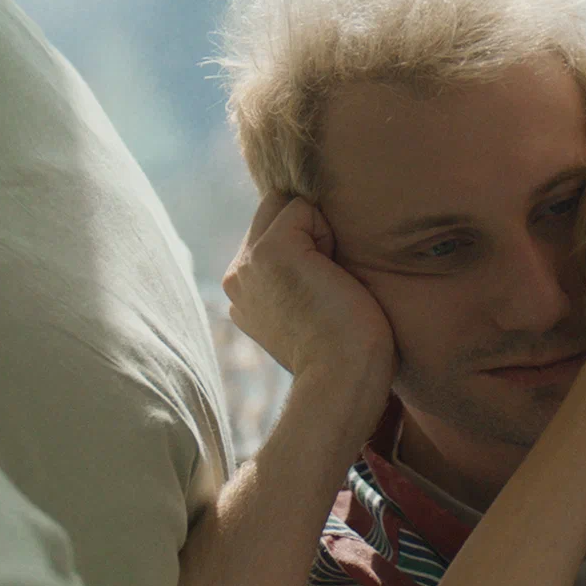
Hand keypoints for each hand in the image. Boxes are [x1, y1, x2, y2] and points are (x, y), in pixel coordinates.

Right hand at [221, 193, 394, 399]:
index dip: (308, 244)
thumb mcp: (311, 308)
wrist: (343, 381)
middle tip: (328, 281)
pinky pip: (304, 208)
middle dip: (308, 229)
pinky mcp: (269, 251)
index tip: (323, 290)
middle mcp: (237, 276)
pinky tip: (331, 276)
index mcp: (244, 291)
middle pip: (274, 210)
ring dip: (318, 231)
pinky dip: (328, 233)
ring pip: (286, 204)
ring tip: (329, 280)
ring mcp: (248, 263)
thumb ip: (297, 276)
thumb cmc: (348, 353)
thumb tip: (318, 246)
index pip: (271, 232)